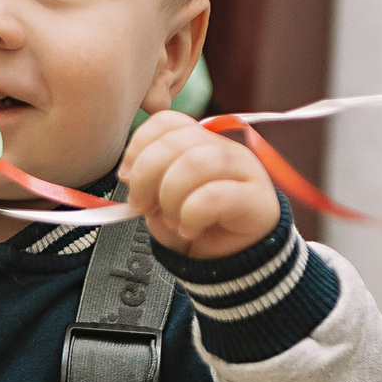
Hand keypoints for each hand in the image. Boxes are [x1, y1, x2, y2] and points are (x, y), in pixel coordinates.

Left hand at [122, 110, 279, 259]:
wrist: (235, 259)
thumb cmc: (200, 226)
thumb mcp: (162, 205)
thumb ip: (147, 188)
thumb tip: (131, 179)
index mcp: (200, 142)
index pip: (166, 122)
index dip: (139, 145)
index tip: (125, 176)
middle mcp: (224, 148)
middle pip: (177, 140)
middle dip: (146, 174)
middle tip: (141, 205)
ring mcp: (244, 170)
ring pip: (196, 162)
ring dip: (170, 195)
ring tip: (170, 219)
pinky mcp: (256, 198)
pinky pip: (215, 195)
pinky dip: (191, 214)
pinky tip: (189, 228)